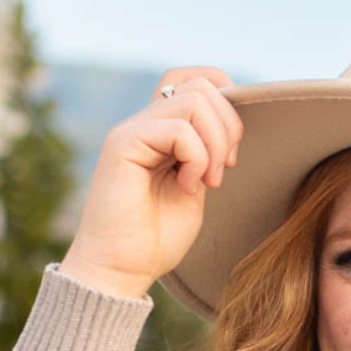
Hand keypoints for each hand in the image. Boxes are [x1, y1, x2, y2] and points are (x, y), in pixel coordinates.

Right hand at [59, 66, 245, 298]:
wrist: (119, 271)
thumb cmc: (154, 241)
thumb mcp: (194, 189)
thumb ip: (206, 155)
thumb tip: (231, 126)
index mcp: (160, 131)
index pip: (194, 79)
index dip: (225, 99)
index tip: (230, 152)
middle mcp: (145, 123)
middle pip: (200, 83)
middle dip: (228, 125)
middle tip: (223, 170)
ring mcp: (132, 130)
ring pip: (195, 99)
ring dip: (215, 143)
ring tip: (207, 183)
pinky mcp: (124, 143)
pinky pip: (179, 128)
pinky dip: (196, 158)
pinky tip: (187, 188)